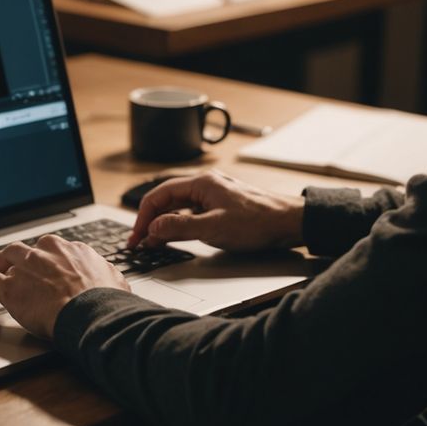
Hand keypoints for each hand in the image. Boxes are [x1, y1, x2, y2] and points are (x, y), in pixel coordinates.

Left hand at [0, 235, 130, 339]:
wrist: (93, 312)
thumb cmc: (106, 301)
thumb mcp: (114, 278)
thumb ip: (105, 273)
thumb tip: (109, 276)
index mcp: (70, 249)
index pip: (49, 249)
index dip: (42, 261)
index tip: (40, 269)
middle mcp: (45, 252)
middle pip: (22, 250)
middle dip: (13, 259)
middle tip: (8, 268)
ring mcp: (25, 268)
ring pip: (1, 261)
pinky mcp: (10, 287)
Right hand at [127, 170, 304, 253]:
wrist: (290, 223)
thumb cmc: (258, 221)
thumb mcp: (214, 228)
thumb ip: (180, 226)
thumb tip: (154, 228)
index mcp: (201, 184)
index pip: (160, 195)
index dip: (144, 216)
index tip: (136, 235)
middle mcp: (205, 186)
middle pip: (167, 200)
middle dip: (150, 220)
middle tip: (139, 240)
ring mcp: (213, 196)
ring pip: (179, 207)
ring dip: (163, 223)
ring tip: (152, 241)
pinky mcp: (221, 208)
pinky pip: (191, 213)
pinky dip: (179, 224)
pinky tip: (175, 236)